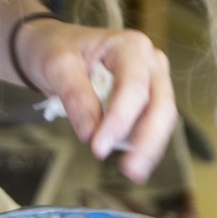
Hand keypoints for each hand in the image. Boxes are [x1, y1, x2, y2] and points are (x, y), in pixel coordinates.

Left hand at [14, 19, 177, 182]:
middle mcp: (150, 62)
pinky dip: (143, 145)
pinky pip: (152, 125)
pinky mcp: (147, 100)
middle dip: (147, 140)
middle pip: (160, 104)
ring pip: (162, 118)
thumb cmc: (56, 50)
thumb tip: (91, 132)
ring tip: (131, 171)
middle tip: (129, 170)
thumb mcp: (58, 65)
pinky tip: (131, 162)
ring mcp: (152, 81)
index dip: (120, 119)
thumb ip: (75, 95)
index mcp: (131, 46)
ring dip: (149, 147)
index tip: (98, 147)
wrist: (54, 49)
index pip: (134, 86)